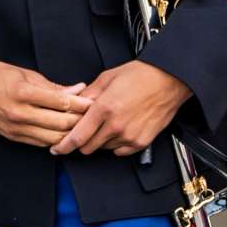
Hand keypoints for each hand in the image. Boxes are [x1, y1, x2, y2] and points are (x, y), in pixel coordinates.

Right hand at [0, 61, 90, 147]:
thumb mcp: (27, 74)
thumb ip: (54, 87)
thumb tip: (78, 90)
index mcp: (24, 94)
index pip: (62, 103)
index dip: (81, 104)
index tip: (93, 102)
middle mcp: (20, 114)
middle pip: (61, 124)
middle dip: (80, 121)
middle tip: (93, 116)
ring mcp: (16, 128)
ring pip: (53, 139)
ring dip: (69, 134)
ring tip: (81, 127)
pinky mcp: (13, 137)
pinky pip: (41, 143)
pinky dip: (55, 139)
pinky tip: (64, 133)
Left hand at [52, 61, 189, 157]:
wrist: (169, 80)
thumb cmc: (142, 75)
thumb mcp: (108, 77)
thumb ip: (88, 94)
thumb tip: (74, 104)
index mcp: (104, 108)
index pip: (77, 136)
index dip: (64, 146)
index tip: (57, 149)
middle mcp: (116, 125)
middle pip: (88, 147)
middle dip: (82, 141)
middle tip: (86, 130)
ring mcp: (129, 136)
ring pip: (104, 149)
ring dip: (101, 140)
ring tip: (109, 123)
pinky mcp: (141, 142)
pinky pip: (120, 151)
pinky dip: (116, 144)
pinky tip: (121, 129)